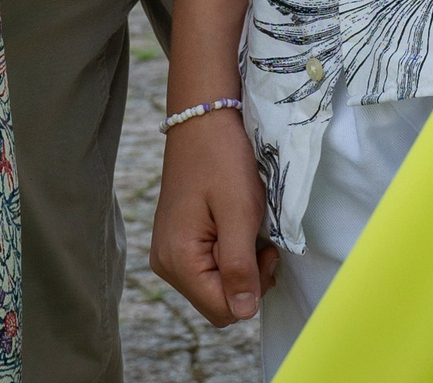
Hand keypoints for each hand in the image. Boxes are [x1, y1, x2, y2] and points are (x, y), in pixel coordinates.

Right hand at [151, 107, 277, 325]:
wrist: (202, 118)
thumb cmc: (222, 159)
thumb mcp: (239, 212)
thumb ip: (240, 266)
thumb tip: (243, 313)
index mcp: (177, 260)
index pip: (223, 311)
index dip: (253, 289)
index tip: (266, 250)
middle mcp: (166, 263)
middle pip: (218, 302)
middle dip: (247, 279)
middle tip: (261, 240)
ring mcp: (168, 253)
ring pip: (215, 287)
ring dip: (239, 266)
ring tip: (247, 228)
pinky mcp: (176, 242)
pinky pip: (208, 268)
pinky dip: (228, 255)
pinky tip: (233, 227)